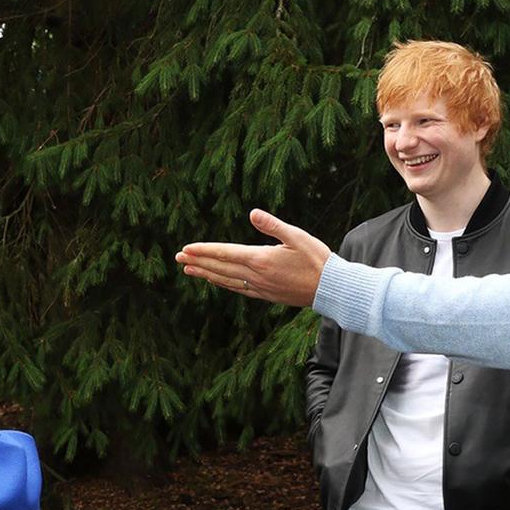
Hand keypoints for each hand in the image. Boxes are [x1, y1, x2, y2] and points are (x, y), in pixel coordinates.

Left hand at [176, 209, 331, 307]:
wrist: (330, 289)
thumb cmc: (317, 259)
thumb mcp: (297, 236)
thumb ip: (273, 225)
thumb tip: (252, 213)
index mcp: (261, 259)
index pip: (225, 253)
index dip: (204, 251)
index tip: (186, 249)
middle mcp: (256, 276)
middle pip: (220, 268)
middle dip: (198, 262)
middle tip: (178, 258)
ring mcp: (260, 288)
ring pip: (226, 281)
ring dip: (206, 274)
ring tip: (189, 270)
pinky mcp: (266, 295)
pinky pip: (238, 289)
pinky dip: (223, 284)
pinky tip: (217, 281)